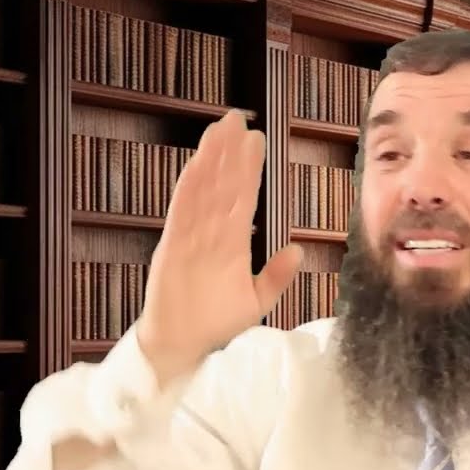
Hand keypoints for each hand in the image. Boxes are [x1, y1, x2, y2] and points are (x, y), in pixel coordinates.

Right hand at [135, 110, 301, 387]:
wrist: (181, 350)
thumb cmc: (214, 326)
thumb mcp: (255, 302)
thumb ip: (275, 277)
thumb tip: (297, 250)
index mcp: (232, 245)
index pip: (242, 199)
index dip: (249, 170)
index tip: (256, 141)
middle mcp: (211, 236)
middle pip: (222, 186)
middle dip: (229, 153)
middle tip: (237, 119)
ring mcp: (190, 239)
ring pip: (203, 192)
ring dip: (211, 161)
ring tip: (219, 130)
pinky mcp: (172, 249)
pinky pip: (181, 214)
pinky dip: (189, 189)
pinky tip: (197, 166)